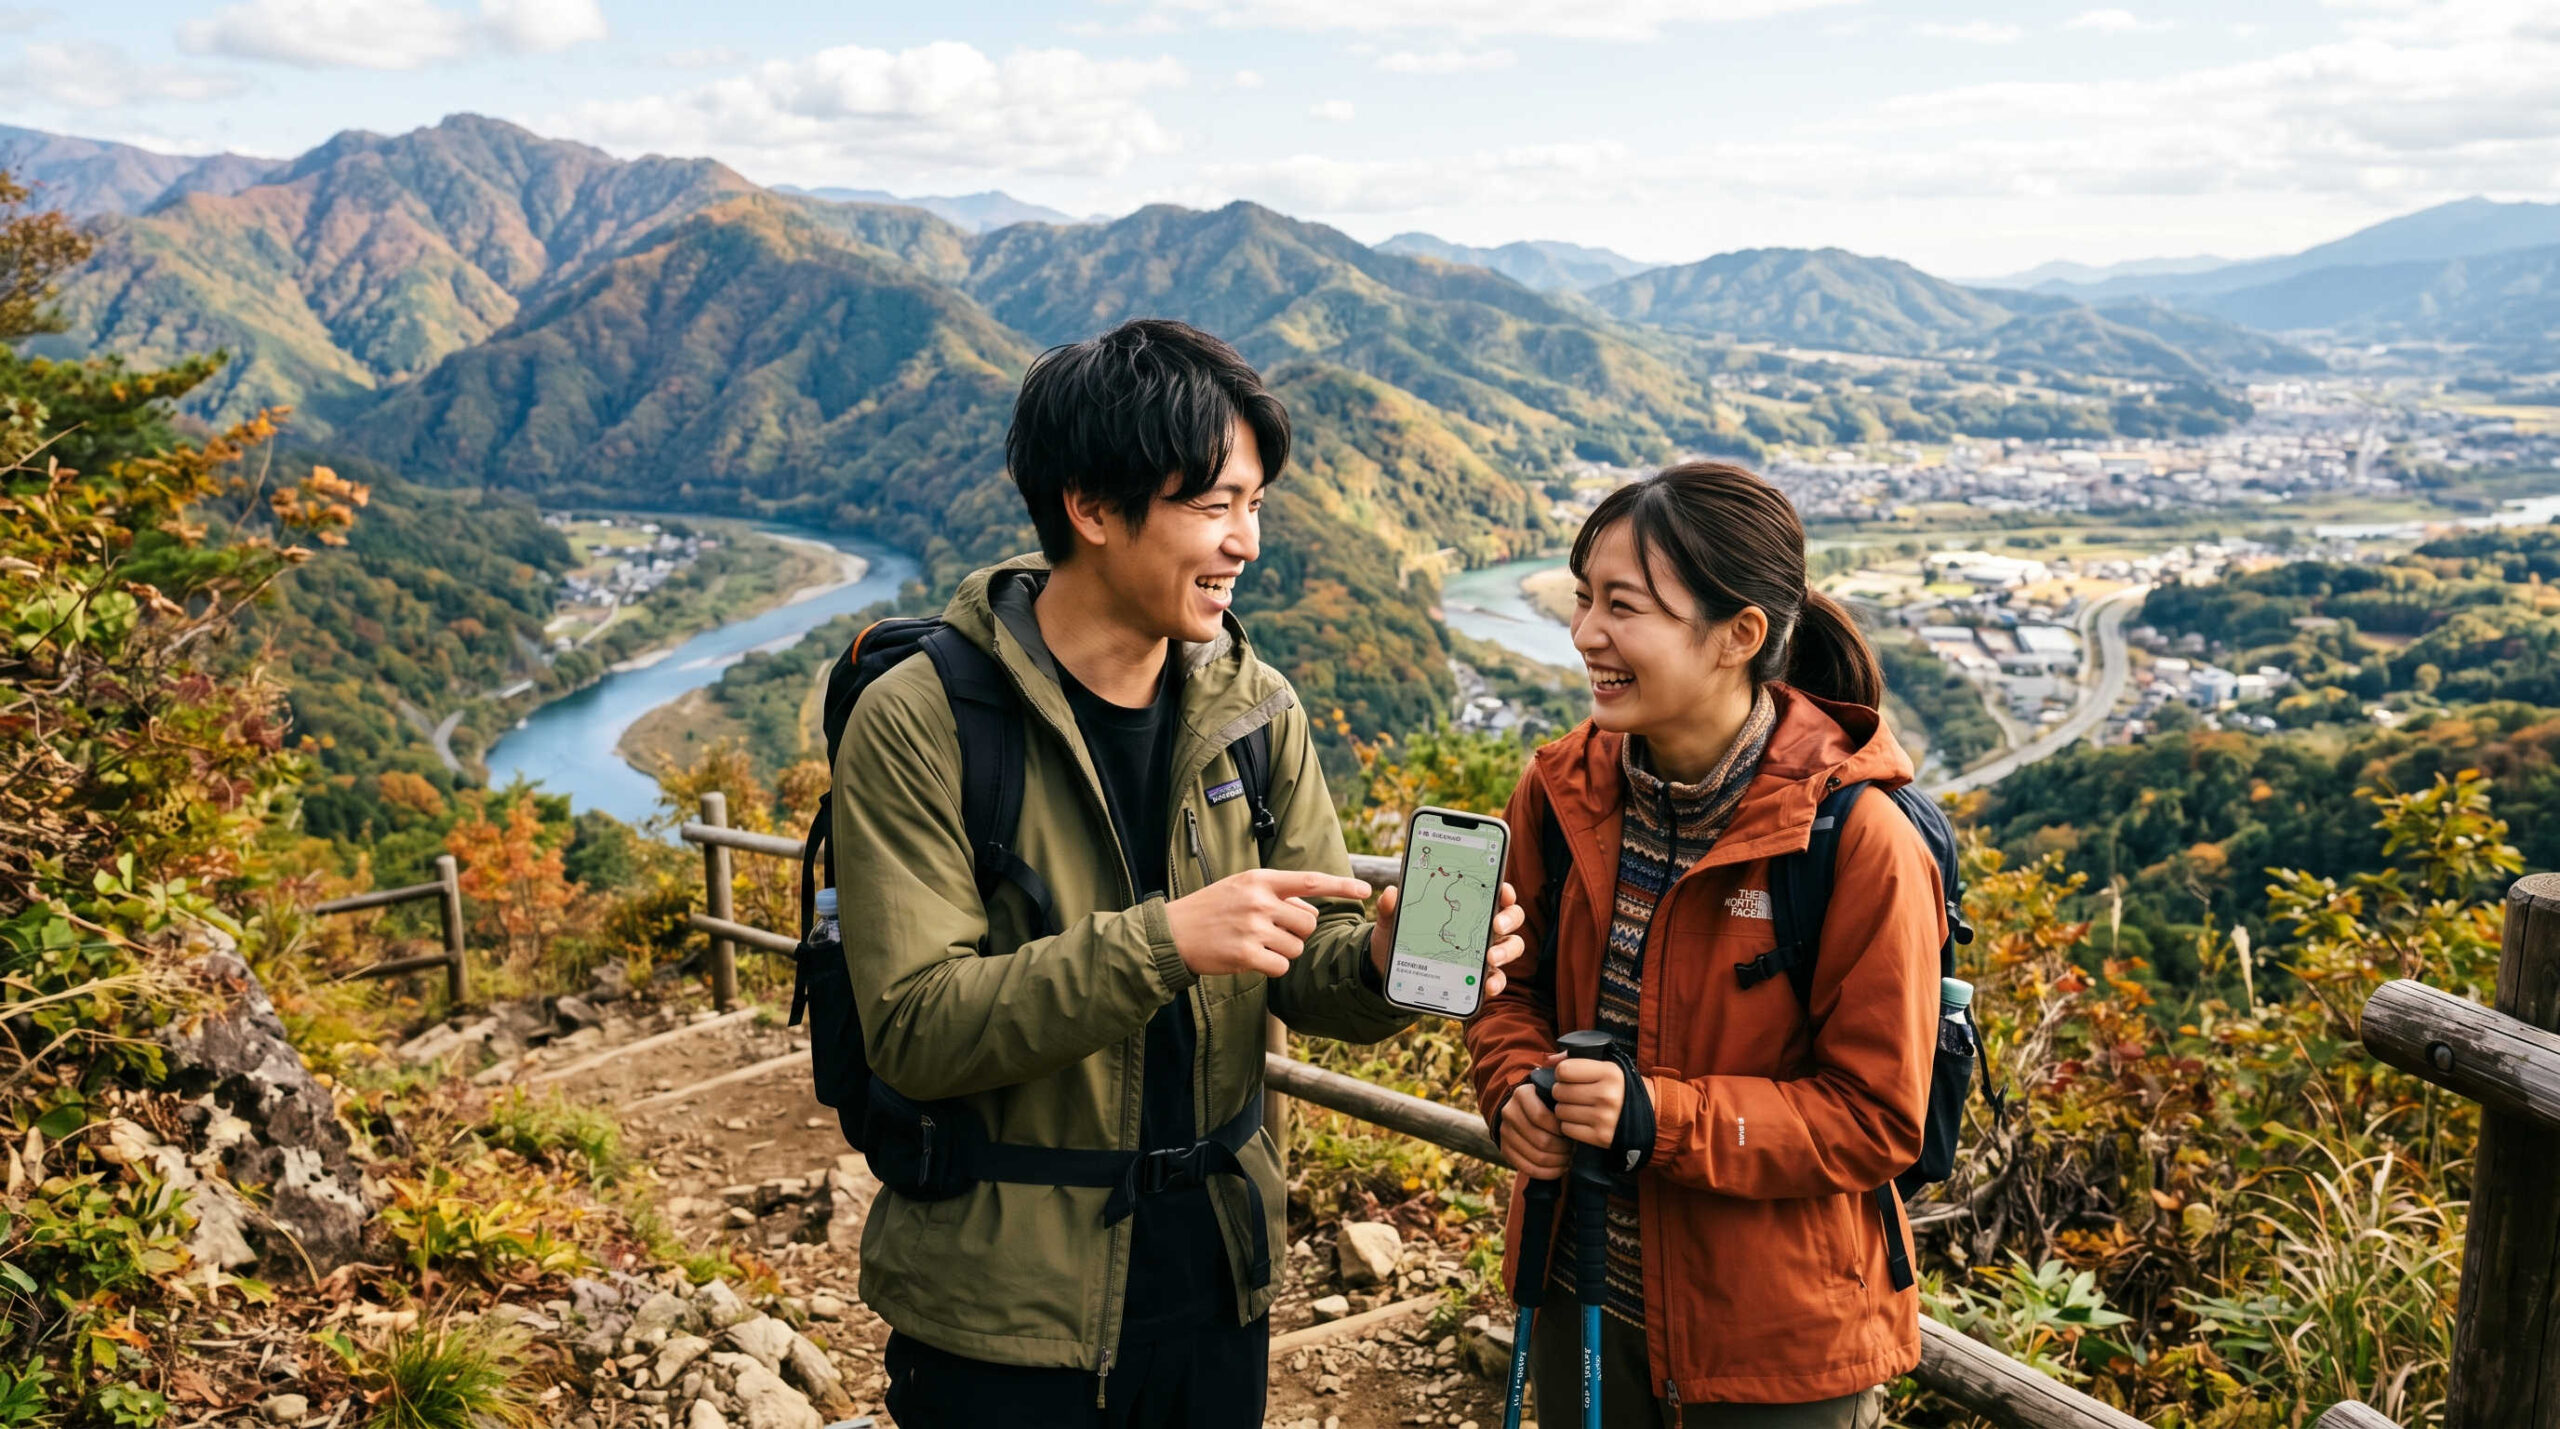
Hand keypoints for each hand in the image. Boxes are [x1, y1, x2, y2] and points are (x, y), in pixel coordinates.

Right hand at [1166, 869, 1371, 978]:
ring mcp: (1253, 927)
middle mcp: (1259, 901)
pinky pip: (1281, 966)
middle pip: (1308, 923)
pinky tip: (1252, 960)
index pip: (1310, 881)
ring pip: (1296, 947)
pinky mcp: (1246, 954)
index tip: (1366, 888)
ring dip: (1282, 952)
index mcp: (1260, 880)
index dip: (1341, 885)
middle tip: (1271, 933)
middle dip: (1297, 933)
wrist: (1172, 933)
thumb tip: (1311, 910)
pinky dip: (1273, 968)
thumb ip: (1276, 895)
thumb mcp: (1241, 889)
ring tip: (1255, 945)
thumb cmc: (1210, 910)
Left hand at [1368, 881, 1528, 998]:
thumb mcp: (1392, 922)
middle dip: (1508, 919)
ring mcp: (1484, 952)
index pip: (1494, 892)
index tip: (1501, 891)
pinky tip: (1488, 986)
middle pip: (1511, 917)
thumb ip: (1392, 908)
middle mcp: (1483, 926)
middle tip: (1496, 925)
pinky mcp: (1479, 977)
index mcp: (1468, 905)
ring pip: (1511, 946)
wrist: (1390, 969)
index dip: (1503, 890)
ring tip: (1491, 958)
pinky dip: (1496, 982)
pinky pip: (1497, 978)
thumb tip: (1391, 893)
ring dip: (1506, 951)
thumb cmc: (1399, 937)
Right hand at [1500, 1078, 1570, 1178]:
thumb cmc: (1548, 1103)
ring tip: (1568, 1158)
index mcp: (1521, 1094)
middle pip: (1540, 1140)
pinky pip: (1527, 1168)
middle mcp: (1509, 1112)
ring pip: (1535, 1157)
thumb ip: (1564, 1104)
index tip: (1572, 1132)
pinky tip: (1559, 1169)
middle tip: (1573, 1150)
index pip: (1541, 1117)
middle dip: (1562, 1149)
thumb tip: (1579, 1124)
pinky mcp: (1504, 1149)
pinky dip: (1547, 1173)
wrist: (1525, 1110)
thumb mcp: (1554, 1095)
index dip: (1560, 1129)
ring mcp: (1505, 1132)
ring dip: (1557, 1162)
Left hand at [1549, 1052, 1626, 1149]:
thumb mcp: (1608, 1066)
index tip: (1569, 1077)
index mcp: (1610, 1072)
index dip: (1562, 1073)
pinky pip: (1567, 1129)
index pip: (1564, 1070)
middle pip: (1559, 1091)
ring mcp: (1604, 1118)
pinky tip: (1581, 1121)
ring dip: (1564, 1110)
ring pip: (1560, 1111)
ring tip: (1577, 1107)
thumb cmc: (1621, 1088)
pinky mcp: (1601, 1137)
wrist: (1651, 1116)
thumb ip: (1577, 1059)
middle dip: (1561, 1092)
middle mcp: (1607, 1095)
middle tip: (1572, 1094)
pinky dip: (1570, 1126)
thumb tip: (1548, 1061)